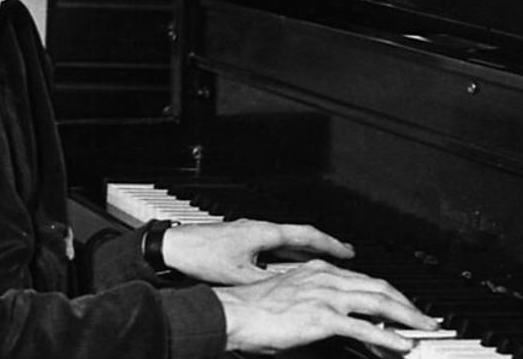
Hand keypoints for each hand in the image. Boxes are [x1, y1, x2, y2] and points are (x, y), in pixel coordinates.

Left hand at [161, 218, 354, 284]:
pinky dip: (286, 255)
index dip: (331, 244)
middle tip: (344, 255)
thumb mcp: (241, 275)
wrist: (174, 246)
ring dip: (304, 251)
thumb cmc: (201, 255)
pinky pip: (272, 246)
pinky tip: (287, 267)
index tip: (349, 252)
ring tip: (322, 262)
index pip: (307, 235)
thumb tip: (291, 294)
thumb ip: (268, 283)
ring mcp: (249, 233)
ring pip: (285, 241)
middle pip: (299, 236)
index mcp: (264, 232)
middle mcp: (259, 228)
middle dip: (323, 246)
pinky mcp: (239, 240)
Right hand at [211, 259, 436, 354]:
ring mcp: (324, 296)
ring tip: (424, 328)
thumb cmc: (250, 310)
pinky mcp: (322, 317)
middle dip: (406, 301)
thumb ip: (312, 305)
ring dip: (407, 316)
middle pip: (378, 286)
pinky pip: (364, 328)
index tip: (400, 304)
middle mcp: (324, 278)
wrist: (231, 313)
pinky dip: (387, 337)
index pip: (361, 279)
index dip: (386, 292)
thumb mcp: (287, 300)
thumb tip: (331, 322)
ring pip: (378, 301)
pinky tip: (401, 345)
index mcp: (315, 272)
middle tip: (424, 316)